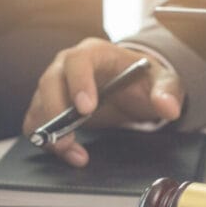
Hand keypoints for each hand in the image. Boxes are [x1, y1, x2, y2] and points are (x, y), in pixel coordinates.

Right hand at [23, 38, 183, 166]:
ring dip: (50, 131)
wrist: (133, 88)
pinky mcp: (51, 106)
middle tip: (69, 138)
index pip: (77, 60)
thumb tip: (168, 107)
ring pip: (39, 104)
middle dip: (54, 111)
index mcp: (94, 52)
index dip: (78, 83)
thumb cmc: (142, 79)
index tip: (86, 108)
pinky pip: (37, 122)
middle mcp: (68, 66)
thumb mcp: (163, 81)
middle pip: (49, 82)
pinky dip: (47, 139)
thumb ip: (167, 91)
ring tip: (73, 153)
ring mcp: (56, 86)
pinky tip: (70, 153)